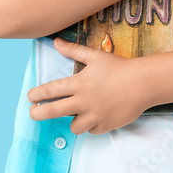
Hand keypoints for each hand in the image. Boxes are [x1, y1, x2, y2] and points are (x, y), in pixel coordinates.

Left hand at [26, 37, 150, 134]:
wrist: (143, 83)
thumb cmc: (118, 67)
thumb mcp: (95, 56)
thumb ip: (73, 51)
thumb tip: (56, 42)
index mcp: (78, 83)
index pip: (50, 90)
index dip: (36, 94)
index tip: (29, 97)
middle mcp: (83, 101)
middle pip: (52, 112)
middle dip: (38, 114)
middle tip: (33, 113)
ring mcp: (94, 115)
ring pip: (73, 127)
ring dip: (72, 121)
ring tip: (75, 114)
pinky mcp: (106, 125)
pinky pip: (92, 130)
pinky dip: (92, 125)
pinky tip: (96, 116)